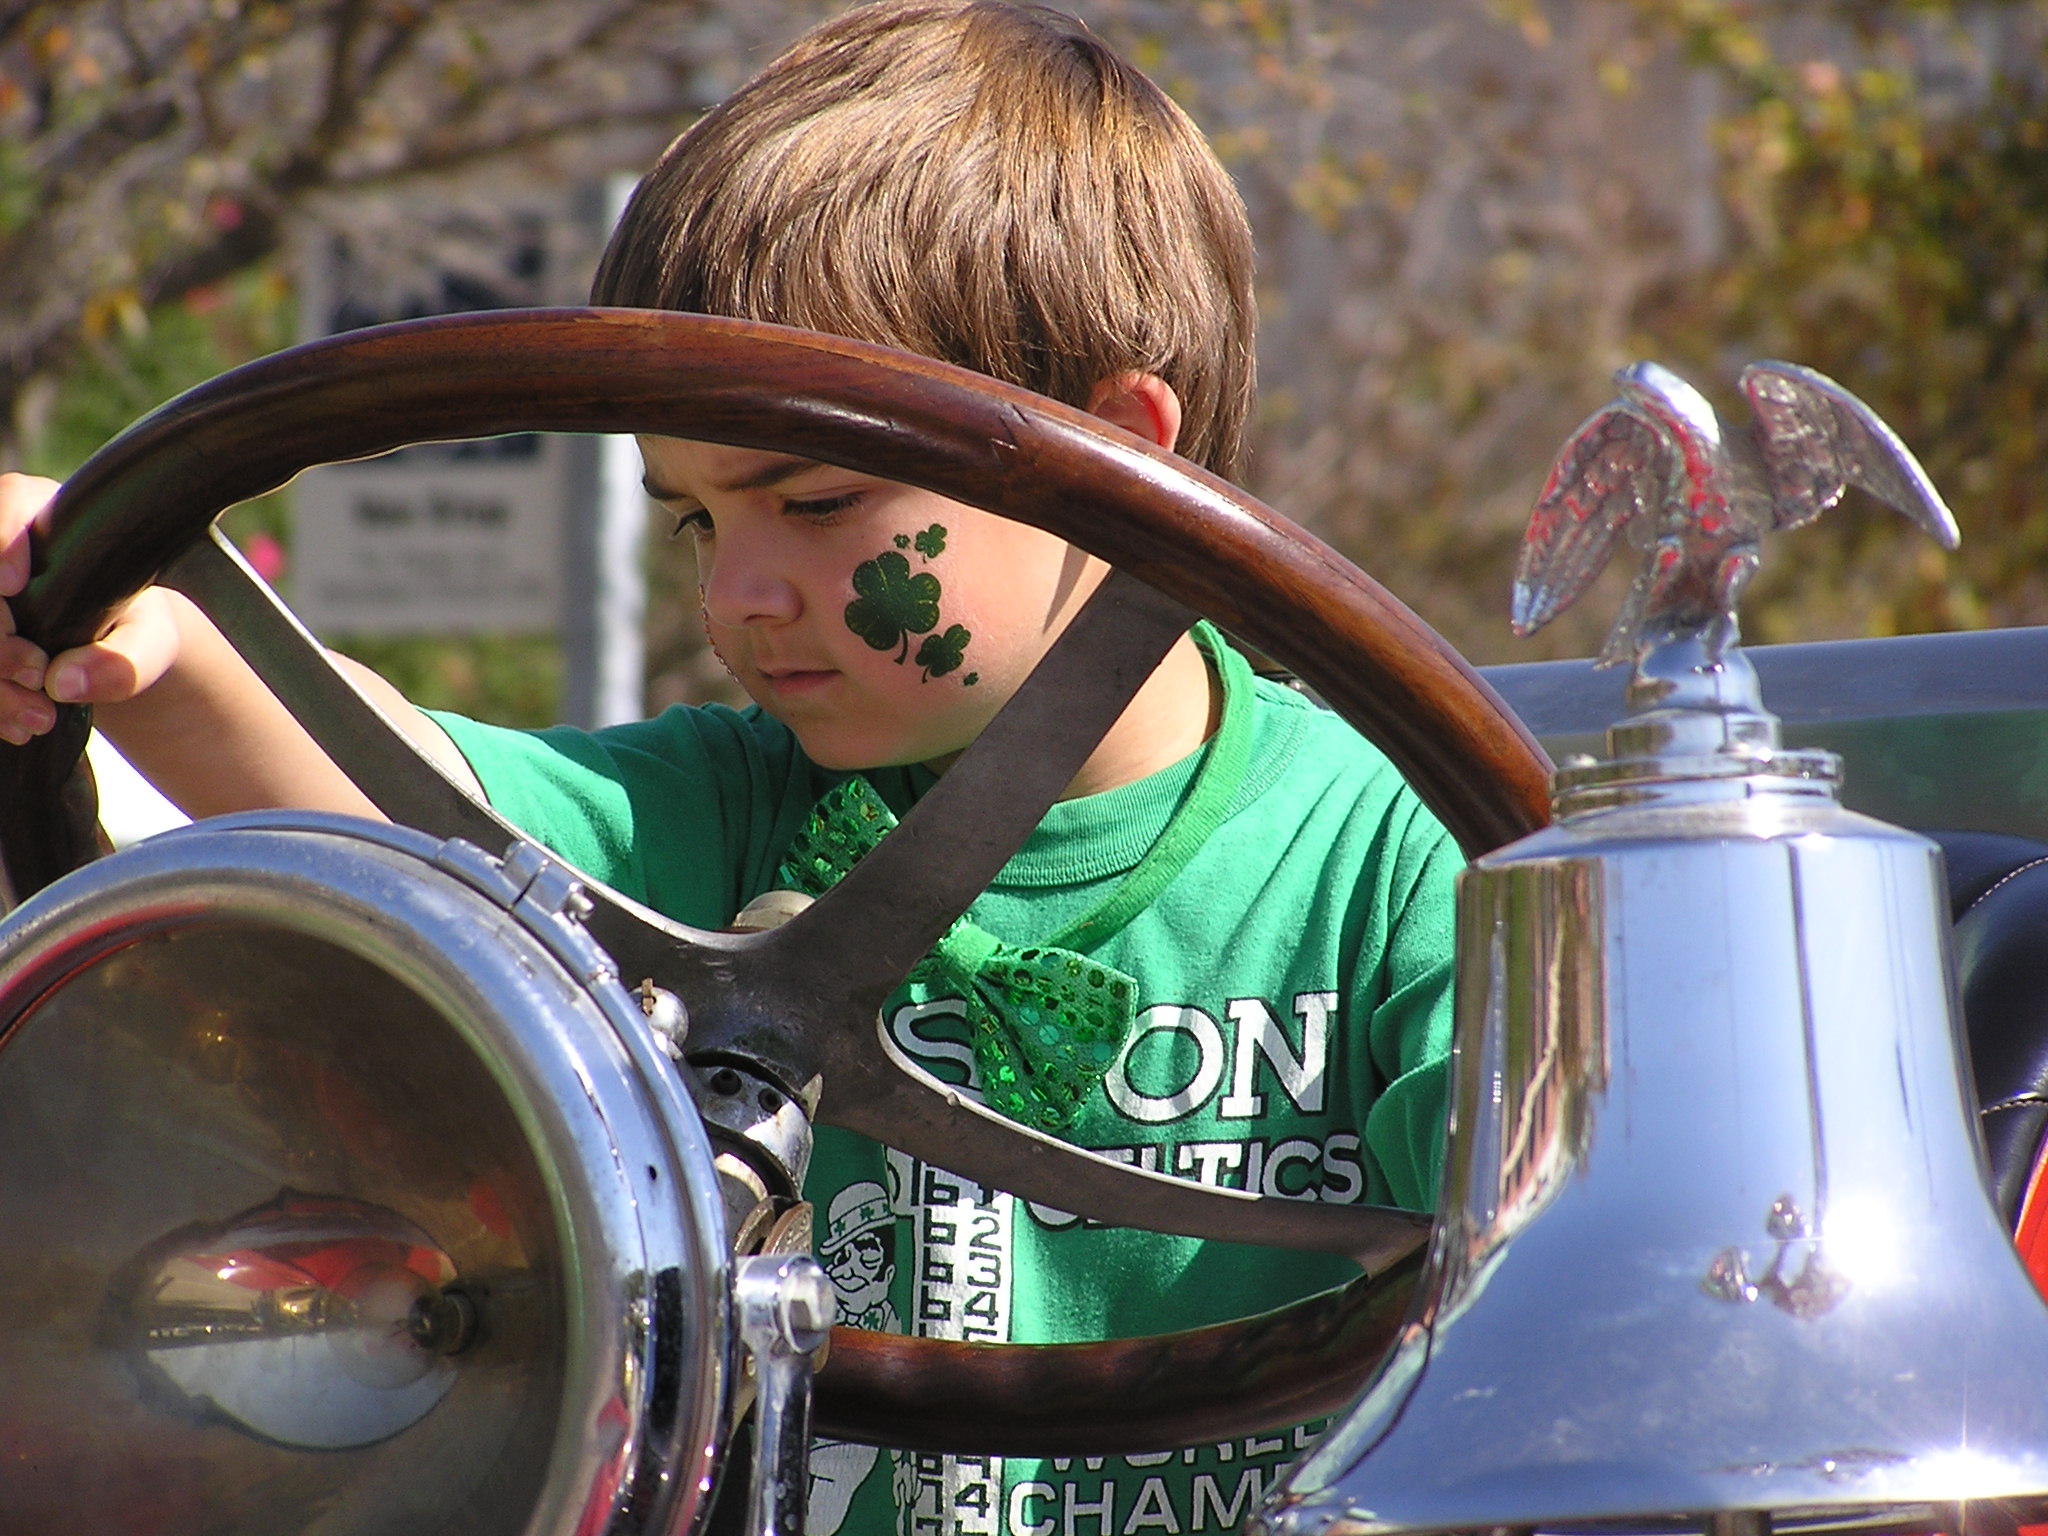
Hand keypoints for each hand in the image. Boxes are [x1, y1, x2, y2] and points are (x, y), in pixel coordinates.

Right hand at [0, 472, 181, 744]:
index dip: (2, 542)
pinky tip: (19, 725)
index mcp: (46, 520)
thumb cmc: (132, 625)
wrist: (112, 648)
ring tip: (40, 717)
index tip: (13, 584)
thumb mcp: (150, 641)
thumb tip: (64, 682)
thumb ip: (125, 659)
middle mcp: (0, 545)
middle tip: (37, 677)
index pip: (11, 502)